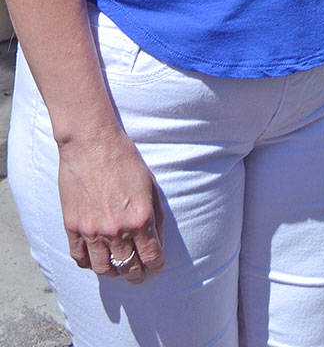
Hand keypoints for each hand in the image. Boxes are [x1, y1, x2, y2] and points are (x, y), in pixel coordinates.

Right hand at [58, 127, 164, 282]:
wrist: (92, 143)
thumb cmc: (124, 159)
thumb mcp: (150, 184)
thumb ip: (155, 215)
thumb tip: (157, 240)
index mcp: (140, 218)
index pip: (151, 257)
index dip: (156, 266)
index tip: (157, 267)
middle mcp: (116, 229)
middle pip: (128, 267)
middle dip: (137, 274)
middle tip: (139, 274)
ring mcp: (92, 230)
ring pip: (103, 269)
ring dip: (113, 272)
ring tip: (118, 268)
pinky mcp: (72, 226)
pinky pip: (79, 258)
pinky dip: (88, 263)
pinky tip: (95, 259)